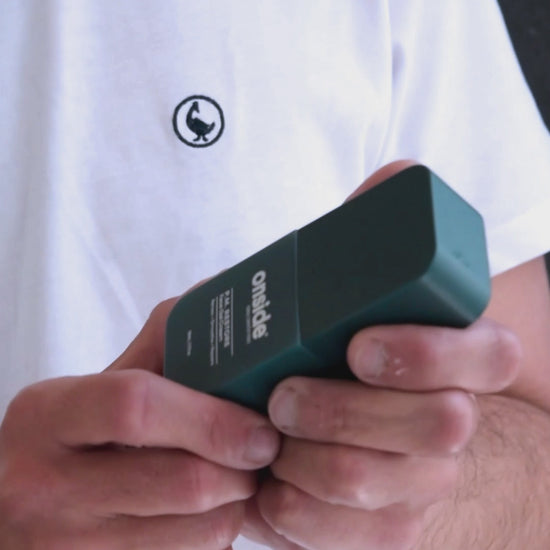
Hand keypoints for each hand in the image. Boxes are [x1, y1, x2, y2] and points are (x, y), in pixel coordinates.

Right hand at [0, 300, 280, 549]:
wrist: (18, 507)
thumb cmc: (77, 434)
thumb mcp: (100, 381)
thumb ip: (163, 344)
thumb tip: (238, 317)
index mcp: (47, 416)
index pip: (136, 406)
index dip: (212, 418)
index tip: (258, 428)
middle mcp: (44, 486)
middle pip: (184, 481)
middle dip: (242, 467)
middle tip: (262, 451)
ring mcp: (67, 546)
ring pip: (199, 534)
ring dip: (237, 504)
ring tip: (236, 478)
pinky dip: (214, 537)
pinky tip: (207, 513)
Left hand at [241, 318, 519, 549]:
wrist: (347, 428)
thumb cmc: (329, 359)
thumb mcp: (331, 318)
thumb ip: (310, 295)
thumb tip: (237, 288)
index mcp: (459, 357)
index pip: (490, 354)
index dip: (428, 352)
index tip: (357, 348)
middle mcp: (455, 418)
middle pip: (438, 424)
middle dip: (343, 411)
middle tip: (284, 399)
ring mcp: (428, 478)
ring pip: (372, 478)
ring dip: (304, 459)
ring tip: (270, 439)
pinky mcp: (395, 526)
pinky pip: (352, 533)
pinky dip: (295, 507)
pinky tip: (272, 483)